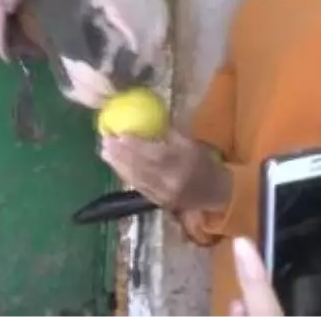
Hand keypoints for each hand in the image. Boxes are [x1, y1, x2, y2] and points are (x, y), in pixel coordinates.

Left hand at [99, 130, 230, 210]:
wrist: (216, 192)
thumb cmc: (201, 162)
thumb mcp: (190, 143)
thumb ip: (168, 133)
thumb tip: (144, 118)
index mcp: (182, 163)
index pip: (153, 154)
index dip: (134, 145)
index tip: (119, 133)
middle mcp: (172, 181)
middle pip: (140, 166)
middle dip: (120, 154)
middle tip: (105, 140)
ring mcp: (164, 194)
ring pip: (136, 178)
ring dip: (118, 164)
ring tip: (104, 151)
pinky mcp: (159, 202)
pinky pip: (139, 186)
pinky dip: (125, 175)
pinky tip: (116, 165)